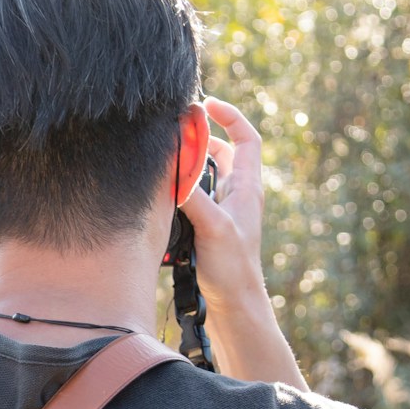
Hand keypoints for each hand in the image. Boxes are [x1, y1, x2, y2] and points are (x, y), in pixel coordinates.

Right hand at [179, 97, 268, 311]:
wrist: (234, 303)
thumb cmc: (232, 267)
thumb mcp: (213, 227)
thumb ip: (194, 196)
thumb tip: (173, 166)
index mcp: (247, 187)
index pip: (246, 138)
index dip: (230, 116)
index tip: (207, 105)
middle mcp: (237, 194)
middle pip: (222, 152)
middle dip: (200, 138)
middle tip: (175, 131)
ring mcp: (223, 210)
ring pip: (205, 175)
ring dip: (187, 165)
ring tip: (165, 159)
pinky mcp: (209, 225)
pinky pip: (194, 196)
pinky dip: (180, 189)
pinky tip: (162, 194)